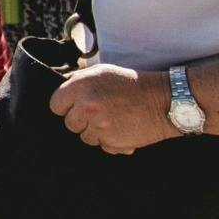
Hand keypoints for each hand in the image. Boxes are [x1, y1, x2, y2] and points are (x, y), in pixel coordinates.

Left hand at [53, 63, 174, 155]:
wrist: (163, 100)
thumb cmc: (132, 83)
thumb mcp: (102, 72)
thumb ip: (78, 80)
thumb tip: (61, 87)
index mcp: (81, 86)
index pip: (55, 105)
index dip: (65, 106)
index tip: (75, 106)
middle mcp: (87, 106)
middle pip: (69, 123)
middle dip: (81, 120)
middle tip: (99, 112)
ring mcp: (99, 126)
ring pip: (85, 137)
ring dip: (96, 132)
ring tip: (114, 119)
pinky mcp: (111, 142)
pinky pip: (103, 146)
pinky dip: (111, 141)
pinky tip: (122, 128)